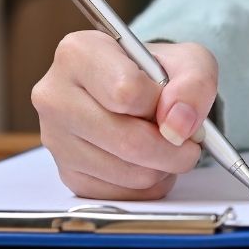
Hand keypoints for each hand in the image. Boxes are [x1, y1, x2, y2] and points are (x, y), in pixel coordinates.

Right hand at [31, 34, 219, 199]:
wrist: (134, 90)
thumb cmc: (155, 72)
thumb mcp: (187, 60)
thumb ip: (193, 83)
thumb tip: (178, 125)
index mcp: (78, 53)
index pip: (126, 92)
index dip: (162, 105)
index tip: (173, 103)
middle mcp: (55, 95)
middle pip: (127, 141)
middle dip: (172, 148)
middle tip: (189, 143)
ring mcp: (56, 139)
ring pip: (128, 173)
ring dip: (162, 167)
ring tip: (165, 146)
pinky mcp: (67, 174)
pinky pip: (121, 195)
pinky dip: (148, 185)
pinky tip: (147, 161)